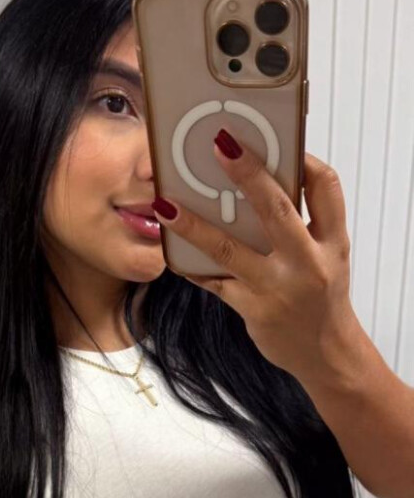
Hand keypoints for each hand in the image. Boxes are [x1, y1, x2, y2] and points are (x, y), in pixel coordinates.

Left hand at [151, 128, 359, 384]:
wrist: (326, 354)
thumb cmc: (322, 297)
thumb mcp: (328, 255)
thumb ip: (305, 222)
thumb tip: (262, 181)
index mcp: (331, 242)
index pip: (326, 188)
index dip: (304, 161)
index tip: (281, 143)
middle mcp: (307, 263)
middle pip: (276, 210)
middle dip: (248, 175)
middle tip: (220, 145)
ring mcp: (277, 288)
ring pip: (229, 249)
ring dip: (194, 225)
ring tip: (165, 204)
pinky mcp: (253, 309)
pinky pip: (213, 281)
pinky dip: (190, 265)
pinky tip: (169, 249)